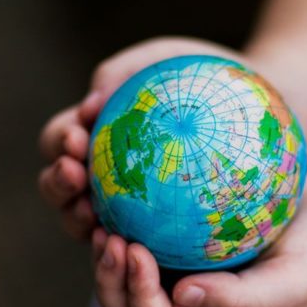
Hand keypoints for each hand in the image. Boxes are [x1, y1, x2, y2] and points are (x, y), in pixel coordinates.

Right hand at [37, 37, 250, 239]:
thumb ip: (124, 71)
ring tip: (96, 218)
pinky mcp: (151, 233)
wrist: (250, 107)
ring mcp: (121, 206)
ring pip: (84, 224)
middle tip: (75, 175)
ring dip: (79, 221)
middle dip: (57, 185)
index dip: (58, 142)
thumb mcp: (164, 58)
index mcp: (94, 135)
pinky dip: (125, 248)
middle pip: (58, 188)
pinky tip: (137, 246)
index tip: (77, 138)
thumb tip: (93, 100)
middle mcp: (99, 173)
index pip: (61, 141)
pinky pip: (131, 246)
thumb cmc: (201, 78)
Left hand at [92, 173, 306, 306]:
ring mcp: (189, 264)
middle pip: (130, 299)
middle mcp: (192, 296)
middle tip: (103, 231)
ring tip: (99, 208)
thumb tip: (183, 297)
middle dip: (107, 273)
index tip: (132, 246)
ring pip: (132, 263)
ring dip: (109, 245)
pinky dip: (132, 210)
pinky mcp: (192, 232)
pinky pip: (153, 224)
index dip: (133, 293)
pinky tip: (126, 177)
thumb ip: (244, 301)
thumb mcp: (296, 283)